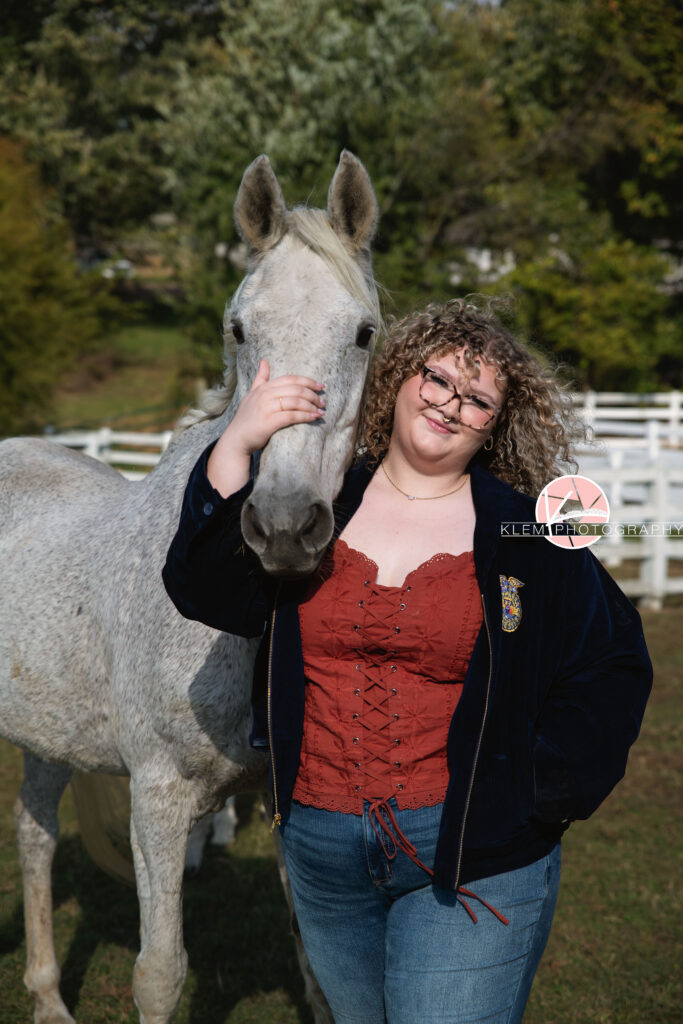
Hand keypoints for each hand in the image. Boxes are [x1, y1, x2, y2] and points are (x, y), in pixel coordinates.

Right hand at [207, 360, 324, 496]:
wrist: (236, 439)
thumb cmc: (246, 418)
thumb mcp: (251, 394)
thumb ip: (260, 379)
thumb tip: (263, 361)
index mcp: (264, 388)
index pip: (290, 379)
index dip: (307, 381)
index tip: (320, 386)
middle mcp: (265, 395)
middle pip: (296, 389)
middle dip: (313, 395)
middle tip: (323, 402)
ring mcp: (267, 408)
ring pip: (296, 402)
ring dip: (312, 406)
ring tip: (321, 411)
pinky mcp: (269, 422)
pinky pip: (292, 416)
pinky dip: (306, 416)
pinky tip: (314, 418)